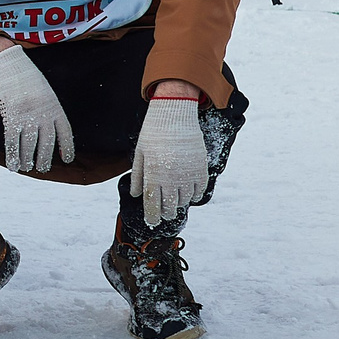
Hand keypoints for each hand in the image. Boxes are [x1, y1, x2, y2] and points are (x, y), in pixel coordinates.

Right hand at [0, 42, 76, 173]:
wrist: (8, 63)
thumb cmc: (25, 77)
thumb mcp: (44, 90)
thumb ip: (47, 108)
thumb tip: (47, 127)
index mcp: (55, 106)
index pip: (65, 132)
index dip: (67, 147)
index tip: (66, 159)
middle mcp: (43, 113)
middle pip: (47, 142)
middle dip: (45, 158)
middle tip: (42, 168)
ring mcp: (27, 115)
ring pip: (30, 144)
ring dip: (28, 159)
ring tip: (27, 168)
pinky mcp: (11, 116)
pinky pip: (13, 140)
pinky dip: (12, 154)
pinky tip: (12, 164)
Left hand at [129, 95, 211, 227]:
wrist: (176, 116)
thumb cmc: (153, 132)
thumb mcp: (140, 152)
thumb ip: (139, 176)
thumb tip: (137, 195)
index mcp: (154, 174)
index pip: (152, 203)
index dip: (152, 216)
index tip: (152, 222)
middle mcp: (171, 178)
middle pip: (169, 206)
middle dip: (166, 213)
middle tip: (164, 214)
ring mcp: (188, 175)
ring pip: (184, 201)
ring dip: (179, 204)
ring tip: (175, 202)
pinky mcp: (201, 170)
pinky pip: (199, 191)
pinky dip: (193, 196)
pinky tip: (188, 193)